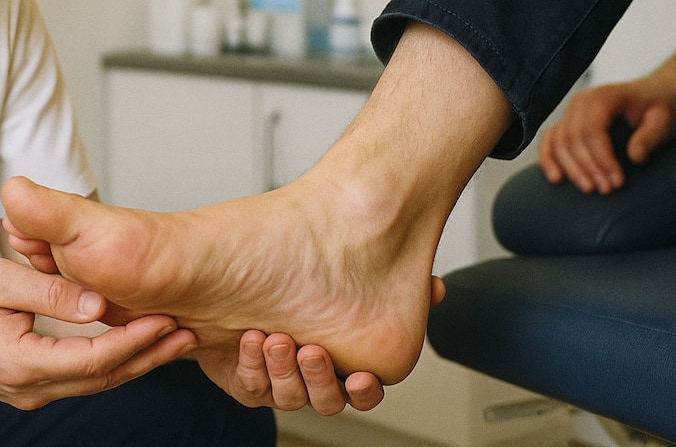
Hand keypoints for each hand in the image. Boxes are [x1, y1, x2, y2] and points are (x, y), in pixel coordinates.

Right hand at [0, 258, 195, 409]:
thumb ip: (51, 292)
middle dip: (148, 356)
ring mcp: (32, 393)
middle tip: (185, 333)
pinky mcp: (33, 388)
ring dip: (137, 362)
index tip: (164, 320)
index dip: (133, 341)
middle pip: (103, 379)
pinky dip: (113, 363)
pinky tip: (136, 347)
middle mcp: (31, 388)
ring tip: (173, 340)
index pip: (93, 359)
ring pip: (96, 383)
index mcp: (22, 363)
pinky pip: (83, 380)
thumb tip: (100, 305)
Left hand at [211, 275, 443, 413]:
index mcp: (343, 363)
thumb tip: (436, 288)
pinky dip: (252, 366)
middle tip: (311, 351)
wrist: (239, 281)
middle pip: (327, 399)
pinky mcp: (248, 380)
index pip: (363, 392)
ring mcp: (281, 382)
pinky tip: (252, 340)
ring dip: (284, 370)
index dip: (364, 391)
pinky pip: (251, 386)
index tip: (360, 377)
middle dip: (319, 377)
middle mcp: (313, 378)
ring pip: (288, 395)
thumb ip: (394, 283)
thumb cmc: (301, 284)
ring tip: (277, 340)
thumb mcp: (350, 275)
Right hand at [538, 79, 675, 192]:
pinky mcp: (567, 123)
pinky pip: (549, 141)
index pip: (592, 130)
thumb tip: (635, 156)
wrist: (655, 94)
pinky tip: (556, 178)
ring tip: (590, 189)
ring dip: (571, 169)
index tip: (618, 182)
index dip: (602, 158)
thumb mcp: (666, 119)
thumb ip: (652, 136)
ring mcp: (571, 112)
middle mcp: (581, 102)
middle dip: (588, 167)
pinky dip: (548, 159)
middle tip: (607, 190)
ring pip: (559, 143)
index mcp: (604, 97)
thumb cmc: (662, 107)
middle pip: (572, 138)